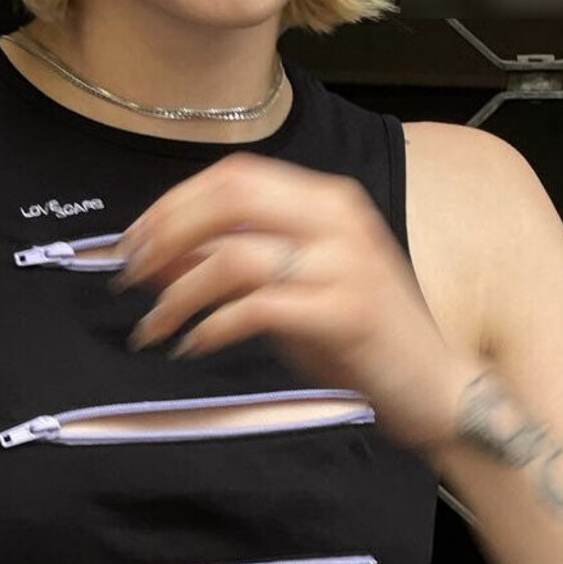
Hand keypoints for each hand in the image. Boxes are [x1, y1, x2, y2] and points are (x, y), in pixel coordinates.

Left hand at [112, 151, 478, 453]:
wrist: (433, 386)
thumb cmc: (358, 339)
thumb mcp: (294, 287)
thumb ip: (236, 263)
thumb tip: (162, 255)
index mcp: (325, 201)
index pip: (234, 176)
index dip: (173, 204)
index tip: (132, 241)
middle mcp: (338, 220)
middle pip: (229, 199)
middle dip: (166, 235)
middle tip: (130, 276)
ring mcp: (345, 265)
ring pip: (234, 257)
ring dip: (178, 295)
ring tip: (153, 328)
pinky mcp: (344, 314)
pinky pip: (257, 308)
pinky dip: (213, 327)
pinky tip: (193, 346)